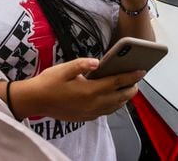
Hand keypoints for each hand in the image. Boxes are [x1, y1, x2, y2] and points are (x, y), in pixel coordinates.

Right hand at [16, 58, 144, 120]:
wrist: (35, 101)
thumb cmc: (48, 83)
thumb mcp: (64, 68)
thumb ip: (82, 64)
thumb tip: (97, 61)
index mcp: (89, 90)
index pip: (116, 82)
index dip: (131, 76)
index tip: (141, 70)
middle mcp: (93, 104)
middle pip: (120, 97)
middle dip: (131, 88)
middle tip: (137, 79)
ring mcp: (90, 112)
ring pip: (115, 107)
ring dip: (124, 98)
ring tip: (129, 88)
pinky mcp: (86, 117)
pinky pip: (106, 112)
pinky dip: (114, 105)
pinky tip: (113, 99)